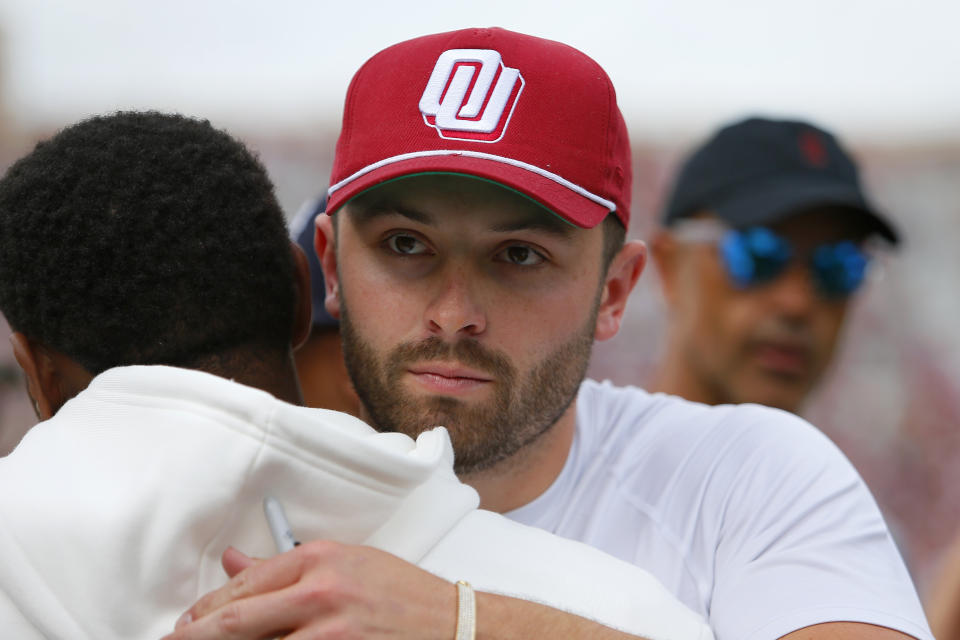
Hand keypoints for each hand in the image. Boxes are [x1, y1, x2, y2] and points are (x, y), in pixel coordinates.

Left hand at [162, 541, 455, 639]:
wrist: (451, 622)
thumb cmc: (401, 591)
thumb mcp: (347, 562)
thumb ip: (285, 565)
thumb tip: (233, 562)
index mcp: (319, 560)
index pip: (244, 585)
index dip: (205, 611)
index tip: (186, 625)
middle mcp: (320, 593)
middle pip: (235, 623)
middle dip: (195, 639)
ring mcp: (331, 633)